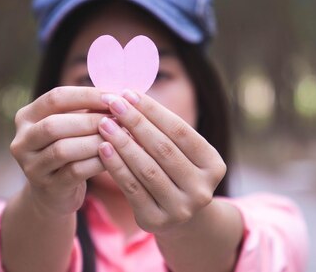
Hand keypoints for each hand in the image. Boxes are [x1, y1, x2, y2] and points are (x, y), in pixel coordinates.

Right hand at [10, 86, 108, 215]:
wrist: (53, 194)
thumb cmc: (67, 149)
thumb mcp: (69, 126)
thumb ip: (86, 110)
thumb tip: (118, 95)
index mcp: (26, 117)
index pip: (55, 98)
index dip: (86, 95)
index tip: (113, 97)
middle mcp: (22, 141)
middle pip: (54, 124)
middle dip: (90, 120)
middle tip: (118, 119)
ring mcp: (31, 166)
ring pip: (63, 149)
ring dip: (95, 141)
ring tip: (119, 137)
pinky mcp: (47, 187)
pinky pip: (75, 171)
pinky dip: (97, 162)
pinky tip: (114, 157)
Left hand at [96, 90, 225, 233]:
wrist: (179, 217)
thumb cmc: (174, 170)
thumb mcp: (180, 151)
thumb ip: (163, 128)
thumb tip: (129, 95)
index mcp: (213, 165)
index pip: (180, 130)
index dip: (153, 110)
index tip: (128, 93)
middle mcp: (201, 189)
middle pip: (163, 148)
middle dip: (135, 122)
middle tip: (113, 103)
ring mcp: (180, 209)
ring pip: (146, 169)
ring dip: (122, 143)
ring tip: (104, 123)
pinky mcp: (156, 221)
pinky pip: (132, 188)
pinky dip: (116, 166)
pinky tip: (102, 148)